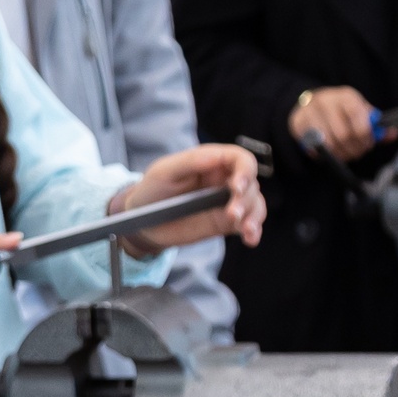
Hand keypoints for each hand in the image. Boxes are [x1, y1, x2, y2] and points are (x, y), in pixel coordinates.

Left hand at [112, 143, 265, 253]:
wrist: (142, 222)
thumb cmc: (151, 190)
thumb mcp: (164, 172)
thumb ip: (190, 162)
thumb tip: (218, 157)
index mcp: (211, 161)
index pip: (240, 159)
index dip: (245, 170)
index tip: (236, 186)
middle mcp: (224, 180)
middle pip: (251, 184)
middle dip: (245, 199)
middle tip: (231, 214)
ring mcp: (227, 202)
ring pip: (254, 204)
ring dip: (254, 216)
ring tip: (245, 229)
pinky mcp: (226, 222)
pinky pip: (248, 225)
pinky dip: (253, 231)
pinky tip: (250, 239)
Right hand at [288, 85, 379, 161]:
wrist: (308, 105)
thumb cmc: (340, 110)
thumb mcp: (359, 111)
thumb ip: (376, 124)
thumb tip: (392, 134)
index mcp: (346, 96)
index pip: (356, 114)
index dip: (364, 134)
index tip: (368, 143)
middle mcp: (326, 101)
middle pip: (343, 134)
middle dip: (354, 148)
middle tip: (358, 152)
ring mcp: (310, 113)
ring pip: (329, 144)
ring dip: (341, 154)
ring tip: (347, 154)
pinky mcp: (299, 126)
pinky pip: (316, 148)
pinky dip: (326, 155)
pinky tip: (332, 152)